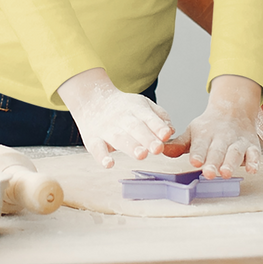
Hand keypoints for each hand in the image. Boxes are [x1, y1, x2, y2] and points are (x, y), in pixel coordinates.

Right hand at [58, 68, 173, 168]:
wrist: (91, 99)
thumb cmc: (123, 107)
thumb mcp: (142, 105)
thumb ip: (158, 117)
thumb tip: (171, 130)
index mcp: (136, 108)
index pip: (149, 117)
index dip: (158, 126)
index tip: (167, 135)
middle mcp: (122, 118)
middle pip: (136, 128)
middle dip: (147, 138)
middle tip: (158, 148)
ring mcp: (106, 129)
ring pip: (119, 138)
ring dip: (131, 147)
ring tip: (142, 155)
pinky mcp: (92, 139)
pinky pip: (96, 148)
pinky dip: (102, 157)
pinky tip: (109, 164)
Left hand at [164, 74, 262, 176]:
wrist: (233, 109)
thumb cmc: (209, 127)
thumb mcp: (192, 132)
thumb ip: (178, 144)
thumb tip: (161, 150)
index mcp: (205, 134)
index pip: (200, 145)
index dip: (198, 153)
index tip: (195, 162)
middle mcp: (222, 137)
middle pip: (218, 150)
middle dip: (214, 162)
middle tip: (209, 173)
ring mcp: (237, 141)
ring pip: (235, 152)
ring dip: (231, 163)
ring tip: (226, 173)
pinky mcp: (252, 146)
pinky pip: (255, 153)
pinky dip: (254, 161)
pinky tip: (252, 169)